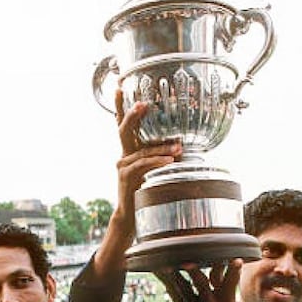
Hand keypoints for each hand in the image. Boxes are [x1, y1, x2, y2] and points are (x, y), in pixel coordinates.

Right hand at [112, 89, 181, 236]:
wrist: (131, 214)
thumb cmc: (145, 191)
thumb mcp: (153, 170)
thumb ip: (162, 156)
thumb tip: (182, 144)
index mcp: (130, 150)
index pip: (123, 124)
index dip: (120, 106)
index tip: (120, 87)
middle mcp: (124, 155)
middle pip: (124, 129)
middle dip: (132, 114)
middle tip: (143, 103)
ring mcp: (123, 165)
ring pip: (142, 151)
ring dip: (161, 147)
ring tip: (178, 146)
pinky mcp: (126, 176)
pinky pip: (143, 165)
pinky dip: (158, 161)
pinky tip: (170, 160)